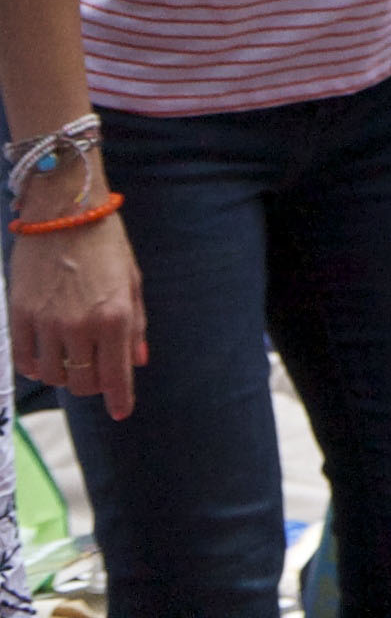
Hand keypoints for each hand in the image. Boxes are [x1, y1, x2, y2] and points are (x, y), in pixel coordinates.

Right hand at [7, 194, 139, 418]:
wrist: (64, 211)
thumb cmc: (105, 243)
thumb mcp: (132, 281)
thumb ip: (135, 325)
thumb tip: (138, 362)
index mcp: (114, 315)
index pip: (117, 374)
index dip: (119, 398)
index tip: (121, 412)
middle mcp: (79, 325)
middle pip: (83, 381)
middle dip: (93, 383)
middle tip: (97, 371)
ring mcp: (46, 322)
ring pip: (53, 375)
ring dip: (65, 374)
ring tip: (72, 357)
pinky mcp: (19, 316)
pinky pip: (25, 361)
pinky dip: (37, 367)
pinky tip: (46, 357)